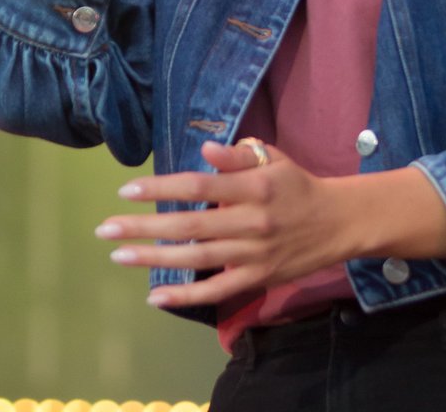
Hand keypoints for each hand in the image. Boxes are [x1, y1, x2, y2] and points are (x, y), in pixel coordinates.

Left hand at [95, 139, 355, 307]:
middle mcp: (252, 222)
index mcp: (254, 187)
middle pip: (191, 226)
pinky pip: (218, 292)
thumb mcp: (273, 157)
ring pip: (198, 260)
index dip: (162, 188)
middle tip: (106, 229)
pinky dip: (186, 297)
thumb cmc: (296, 184)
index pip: (199, 187)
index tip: (127, 189)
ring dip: (155, 260)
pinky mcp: (258, 279)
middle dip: (145, 227)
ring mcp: (254, 255)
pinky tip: (155, 297)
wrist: (339, 223)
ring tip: (119, 255)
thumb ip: (238, 154)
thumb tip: (205, 149)